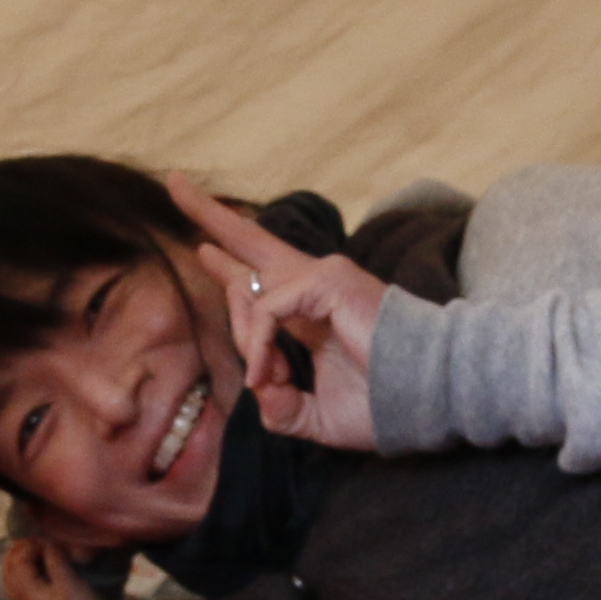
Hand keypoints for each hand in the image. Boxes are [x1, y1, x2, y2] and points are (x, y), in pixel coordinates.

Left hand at [0, 525, 122, 599]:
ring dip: (24, 555)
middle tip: (46, 544)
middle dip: (25, 547)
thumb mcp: (71, 584)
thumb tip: (49, 543)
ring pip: (13, 570)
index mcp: (27, 590)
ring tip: (41, 548)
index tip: (55, 545)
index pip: (18, 558)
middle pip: (10, 562)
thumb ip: (56, 560)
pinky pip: (21, 579)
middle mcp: (22, 595)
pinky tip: (38, 562)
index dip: (34, 545)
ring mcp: (28, 599)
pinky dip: (25, 566)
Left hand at [169, 173, 385, 453]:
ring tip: (266, 378)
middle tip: (174, 183)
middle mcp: (314, 284)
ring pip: (250, 294)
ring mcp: (322, 277)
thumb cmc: (385, 404)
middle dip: (210, 214)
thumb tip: (256, 388)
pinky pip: (268, 308)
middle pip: (251, 240)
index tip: (202, 248)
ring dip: (248, 342)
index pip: (262, 278)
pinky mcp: (328, 281)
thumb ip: (281, 406)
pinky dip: (260, 342)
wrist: (427, 398)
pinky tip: (266, 371)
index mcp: (312, 311)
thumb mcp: (317, 416)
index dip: (229, 261)